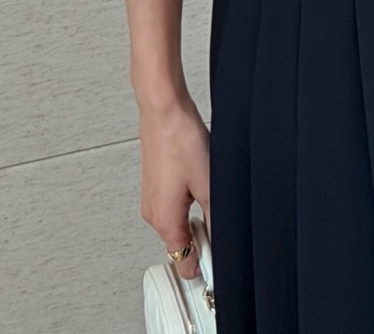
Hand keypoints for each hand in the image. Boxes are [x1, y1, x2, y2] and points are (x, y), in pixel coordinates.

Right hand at [139, 93, 210, 283]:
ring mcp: (151, 199)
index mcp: (165, 222)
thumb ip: (215, 221)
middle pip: (182, 244)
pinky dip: (186, 201)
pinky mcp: (153, 184)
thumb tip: (223, 244)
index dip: (206, 264)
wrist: (163, 109)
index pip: (184, 264)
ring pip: (178, 224)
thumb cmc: (180, 140)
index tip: (220, 256)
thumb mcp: (209, 186)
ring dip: (195, 215)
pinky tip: (195, 178)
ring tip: (206, 187)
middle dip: (203, 236)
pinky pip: (172, 206)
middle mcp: (153, 215)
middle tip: (217, 210)